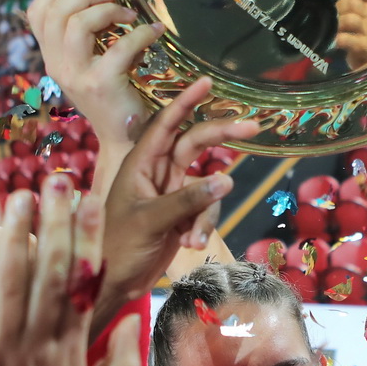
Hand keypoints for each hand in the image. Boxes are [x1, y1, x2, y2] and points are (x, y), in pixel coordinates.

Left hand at [0, 181, 141, 365]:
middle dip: (59, 222)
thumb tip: (134, 322)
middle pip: (52, 271)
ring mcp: (5, 346)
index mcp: (70, 349)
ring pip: (15, 281)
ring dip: (19, 235)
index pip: (84, 283)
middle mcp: (40, 341)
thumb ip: (120, 363)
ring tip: (21, 194)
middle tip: (61, 180)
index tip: (93, 202)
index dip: (89, 239)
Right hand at [26, 0, 159, 147]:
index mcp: (51, 58)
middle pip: (57, 14)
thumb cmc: (112, 97)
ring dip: (107, 10)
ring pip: (78, 25)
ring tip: (128, 14)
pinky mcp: (102, 84)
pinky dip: (141, 33)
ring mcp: (77, 76)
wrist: (124, 140)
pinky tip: (154, 31)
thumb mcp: (88, 66)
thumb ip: (83, 39)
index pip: (35, 13)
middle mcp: (57, 66)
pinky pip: (119, 46)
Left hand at [95, 77, 256, 327]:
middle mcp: (157, 172)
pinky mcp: (182, 214)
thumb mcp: (151, 220)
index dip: (186, 101)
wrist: (113, 284)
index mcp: (140, 163)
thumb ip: (188, 200)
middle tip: (253, 128)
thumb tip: (226, 179)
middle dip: (222, 138)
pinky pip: (206, 209)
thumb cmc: (117, 246)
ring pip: (207, 185)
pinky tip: (190, 245)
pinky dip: (203, 226)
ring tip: (192, 238)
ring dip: (207, 211)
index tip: (207, 81)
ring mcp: (172, 193)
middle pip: (195, 144)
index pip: (166, 124)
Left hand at [334, 0, 366, 70]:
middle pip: (352, 2)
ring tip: (335, 30)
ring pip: (351, 19)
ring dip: (338, 23)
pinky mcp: (365, 46)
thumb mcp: (355, 14)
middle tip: (333, 16)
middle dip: (338, 7)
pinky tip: (337, 42)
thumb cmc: (360, 34)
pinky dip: (341, 39)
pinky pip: (350, 39)